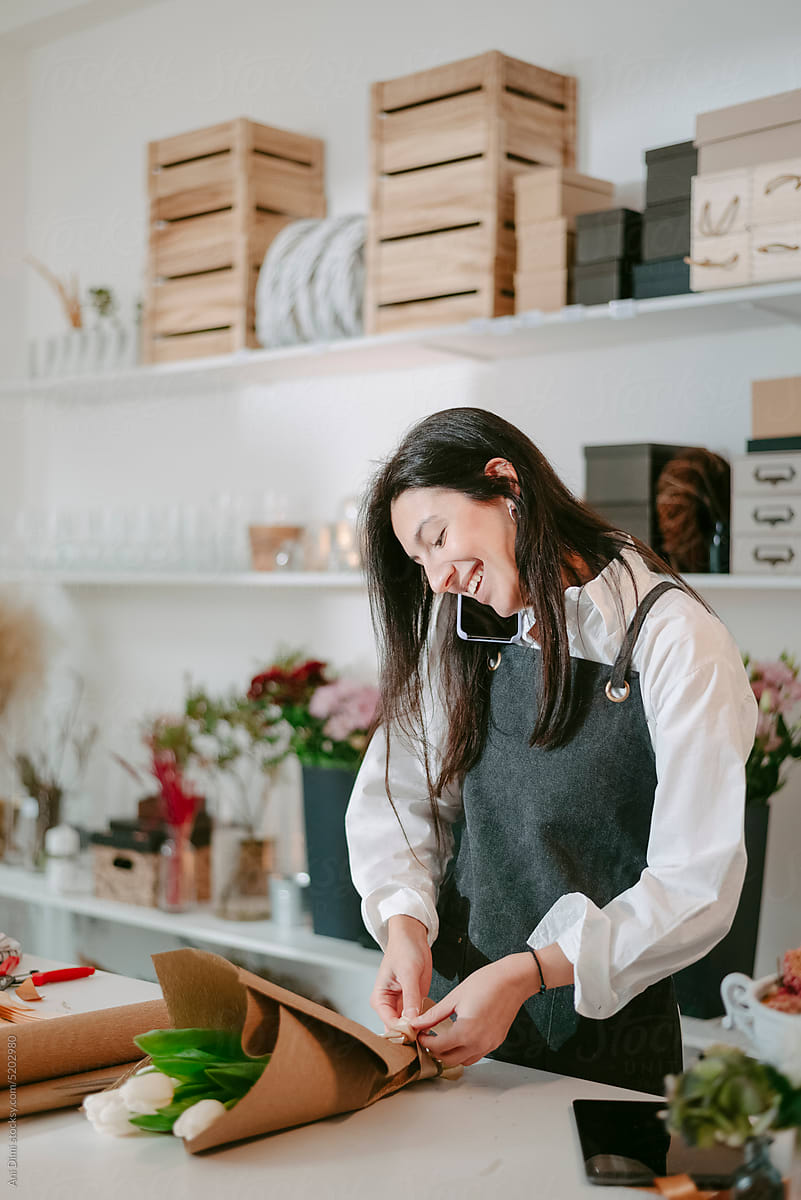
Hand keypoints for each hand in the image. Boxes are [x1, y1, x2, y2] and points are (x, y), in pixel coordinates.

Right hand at [370, 915, 431, 1028]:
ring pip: (408, 1027)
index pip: (390, 1024)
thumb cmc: (404, 949)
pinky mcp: (414, 1003)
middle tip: (426, 1039)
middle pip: (398, 1029)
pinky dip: (425, 1023)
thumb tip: (412, 1019)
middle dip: (411, 1035)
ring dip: (419, 1031)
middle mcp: (389, 1005)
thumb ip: (410, 997)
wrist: (413, 938)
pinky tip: (434, 1025)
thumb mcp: (408, 972)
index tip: (418, 1034)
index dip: (404, 1031)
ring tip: (431, 1035)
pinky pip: (418, 1019)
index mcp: (380, 999)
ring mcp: (402, 1006)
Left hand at [405, 956, 535, 1066]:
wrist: (513, 980)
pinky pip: (476, 1055)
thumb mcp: (455, 997)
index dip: (424, 1042)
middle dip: (435, 1051)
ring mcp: (489, 1045)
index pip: (438, 1047)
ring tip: (442, 1038)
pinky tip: (459, 1037)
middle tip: (427, 1037)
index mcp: (466, 1032)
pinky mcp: (496, 1042)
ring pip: (463, 1061)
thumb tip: (417, 1022)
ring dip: (450, 1054)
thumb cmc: (486, 982)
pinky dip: (464, 1051)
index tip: (418, 1034)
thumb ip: (434, 1014)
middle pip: (449, 1060)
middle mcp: (479, 1043)